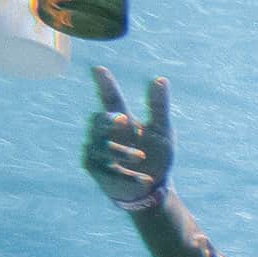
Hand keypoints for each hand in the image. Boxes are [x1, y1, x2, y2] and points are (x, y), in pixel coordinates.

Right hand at [83, 66, 173, 203]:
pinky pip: (107, 169)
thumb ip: (159, 107)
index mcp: (122, 120)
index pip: (110, 98)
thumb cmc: (157, 155)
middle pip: (99, 120)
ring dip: (123, 152)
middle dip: (109, 119)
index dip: (105, 84)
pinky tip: (144, 180)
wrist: (152, 187)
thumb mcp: (163, 132)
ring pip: (102, 146)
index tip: (99, 69)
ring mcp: (97, 149)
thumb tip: (161, 79)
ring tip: (141, 158)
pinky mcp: (95, 168)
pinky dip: (127, 175)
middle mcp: (106, 132)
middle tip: (123, 119)